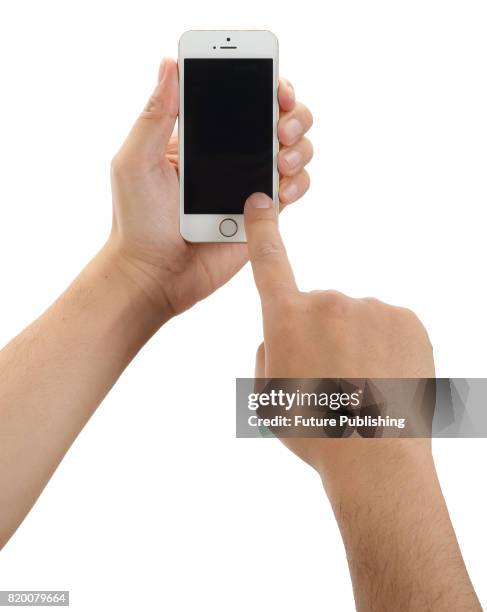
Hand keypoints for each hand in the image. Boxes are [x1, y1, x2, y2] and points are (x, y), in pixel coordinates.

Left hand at [108, 58, 312, 319]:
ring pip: (294, 152)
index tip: (273, 84)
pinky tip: (283, 189)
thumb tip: (169, 64)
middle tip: (282, 127)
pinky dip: (298, 183)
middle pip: (279, 120)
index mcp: (202, 138)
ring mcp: (249, 186)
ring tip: (282, 160)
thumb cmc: (137, 221)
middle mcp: (231, 157)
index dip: (265, 84)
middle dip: (293, 114)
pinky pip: (293, 191)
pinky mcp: (262, 216)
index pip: (241, 99)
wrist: (154, 276)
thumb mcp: (136, 162)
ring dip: (300, 147)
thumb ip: (155, 116)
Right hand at [244, 192, 434, 473]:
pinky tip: (384, 379)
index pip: (269, 261)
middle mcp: (328, 303)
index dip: (263, 229)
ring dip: (355, 343)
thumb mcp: (268, 396)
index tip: (261, 201)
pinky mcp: (406, 319)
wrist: (376, 458)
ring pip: (355, 320)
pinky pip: (387, 325)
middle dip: (321, 335)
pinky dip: (384, 346)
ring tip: (361, 386)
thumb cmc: (316, 430)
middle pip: (319, 309)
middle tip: (331, 379)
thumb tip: (284, 333)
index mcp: (287, 318)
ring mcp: (370, 308)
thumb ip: (270, 351)